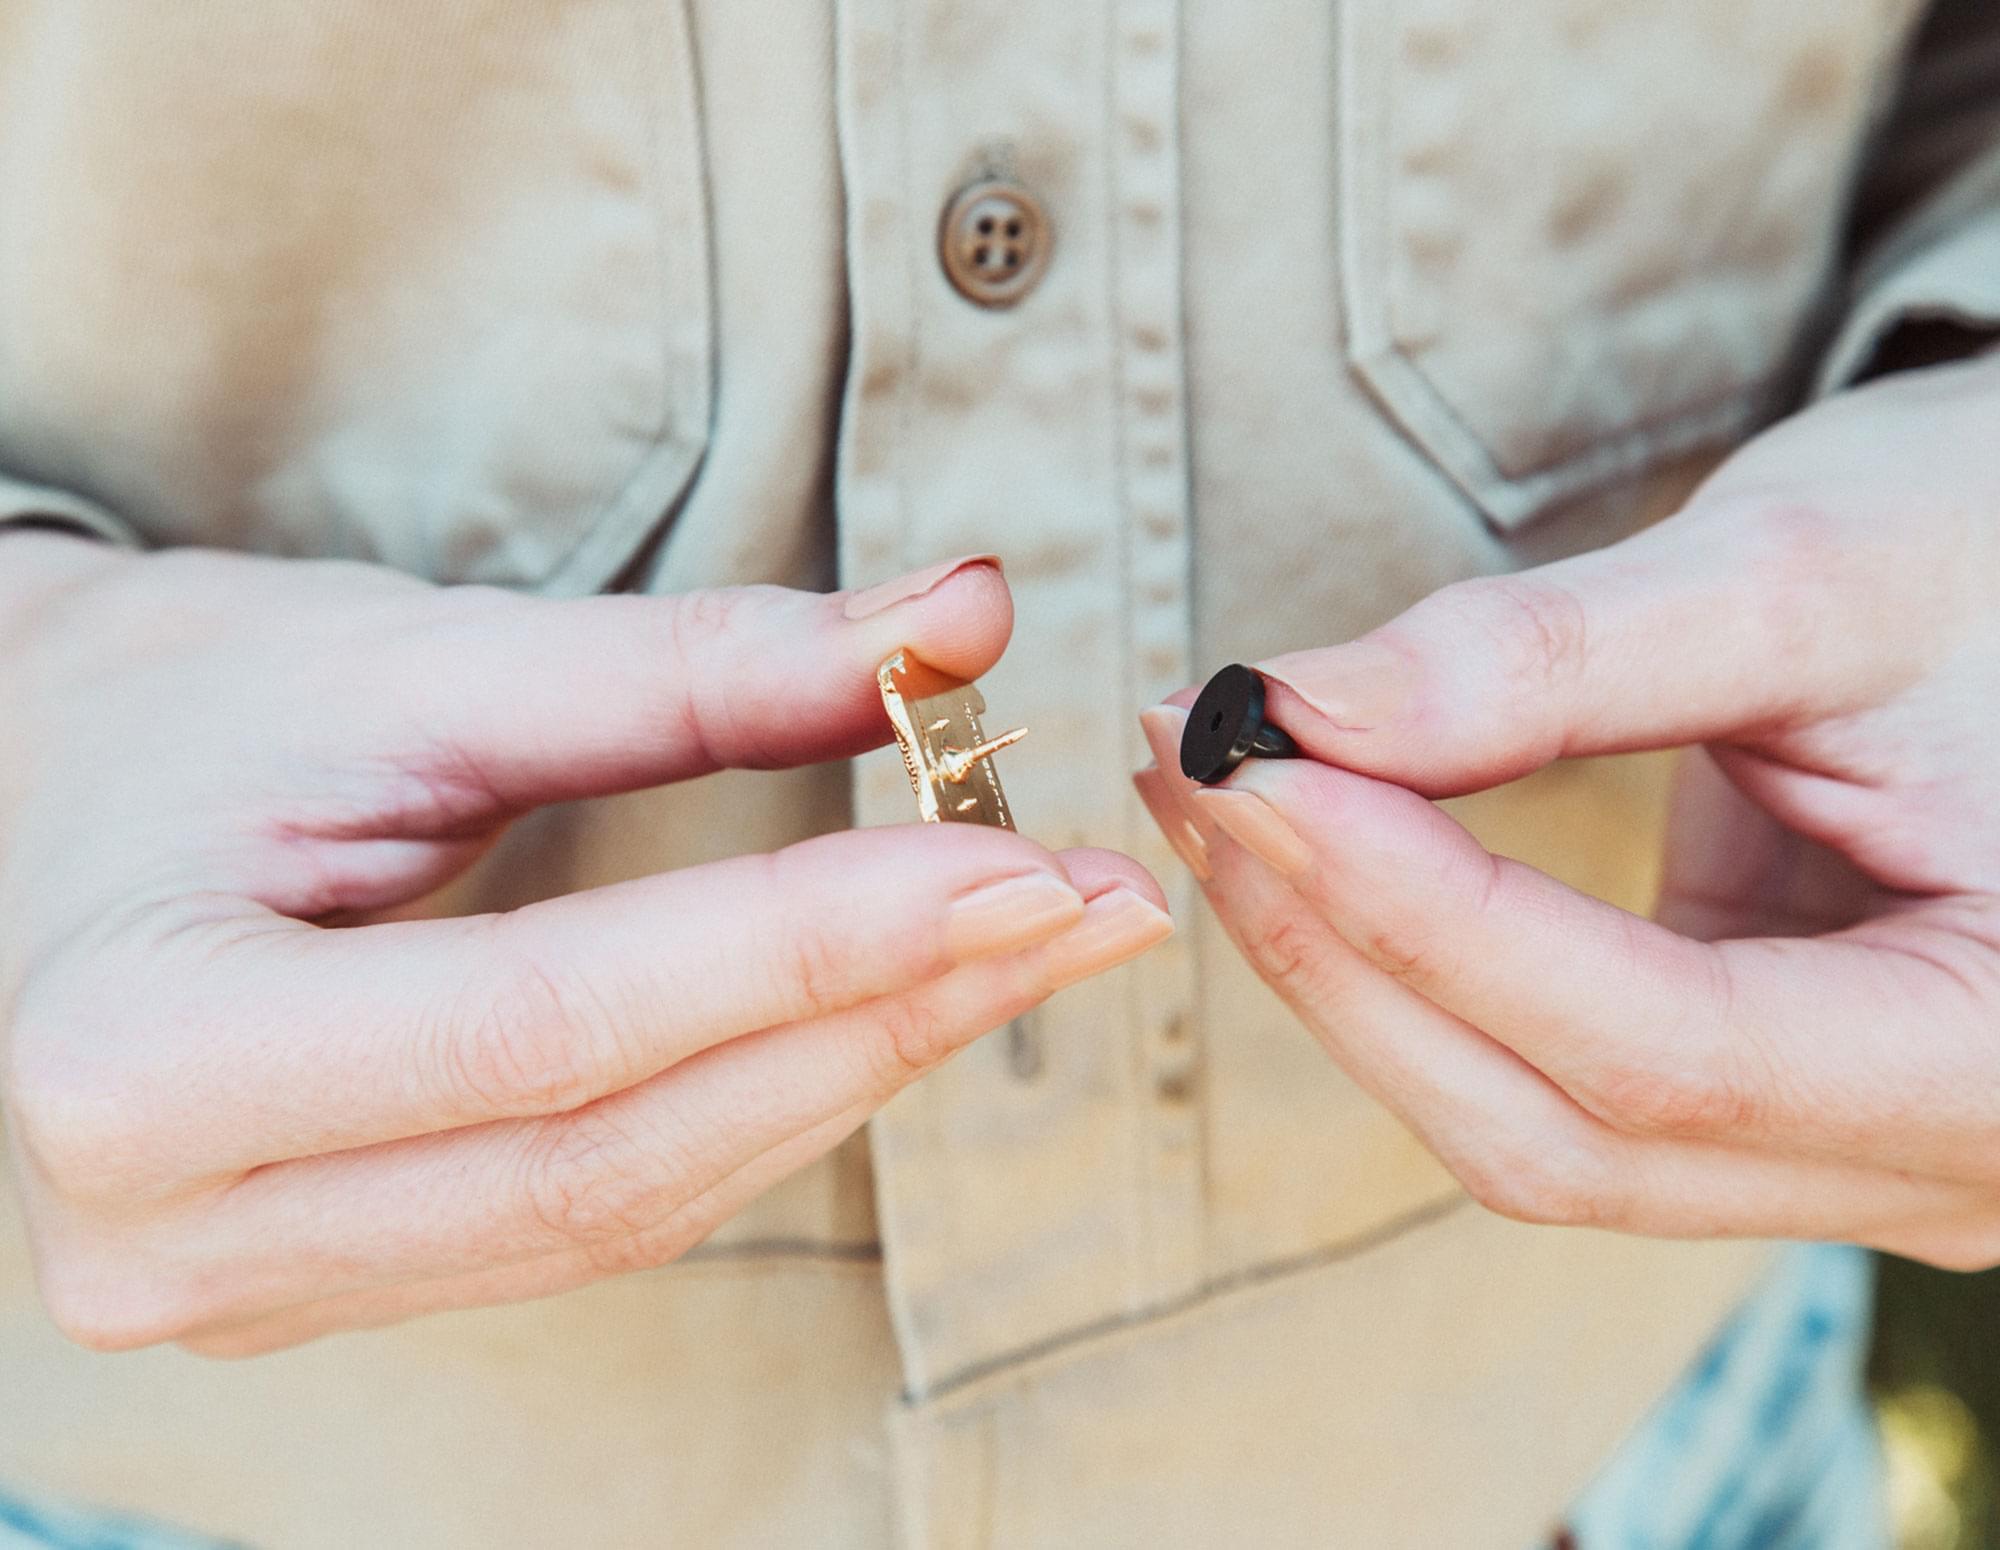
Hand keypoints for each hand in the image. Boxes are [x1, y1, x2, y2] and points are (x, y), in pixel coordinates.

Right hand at [0, 538, 1169, 1353]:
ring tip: (1024, 951)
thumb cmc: (187, 708)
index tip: (1017, 856)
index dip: (810, 943)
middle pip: (618, 1149)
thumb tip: (964, 617)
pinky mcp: (346, 1277)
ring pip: (633, 1206)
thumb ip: (698, 662)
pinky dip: (764, 1111)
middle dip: (881, 1023)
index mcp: (152, 1056)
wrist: (33, 797)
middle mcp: (186, 1227)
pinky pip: (602, 1217)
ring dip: (852, 1073)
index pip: (554, 1020)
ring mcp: (263, 1285)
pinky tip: (889, 1018)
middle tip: (1080, 909)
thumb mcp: (418, 662)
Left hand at [1137, 352, 1999, 1266]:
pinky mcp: (1764, 1101)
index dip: (1424, 917)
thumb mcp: (1815, 574)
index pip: (1662, 1049)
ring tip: (1222, 800)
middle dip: (1347, 956)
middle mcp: (1948, 1165)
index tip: (1250, 771)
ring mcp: (1848, 1154)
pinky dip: (1416, 970)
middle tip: (1193, 773)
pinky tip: (1319, 849)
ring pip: (1534, 1131)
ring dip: (1353, 971)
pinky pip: (1551, 1080)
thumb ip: (1557, 661)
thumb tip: (1294, 712)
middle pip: (1564, 1133)